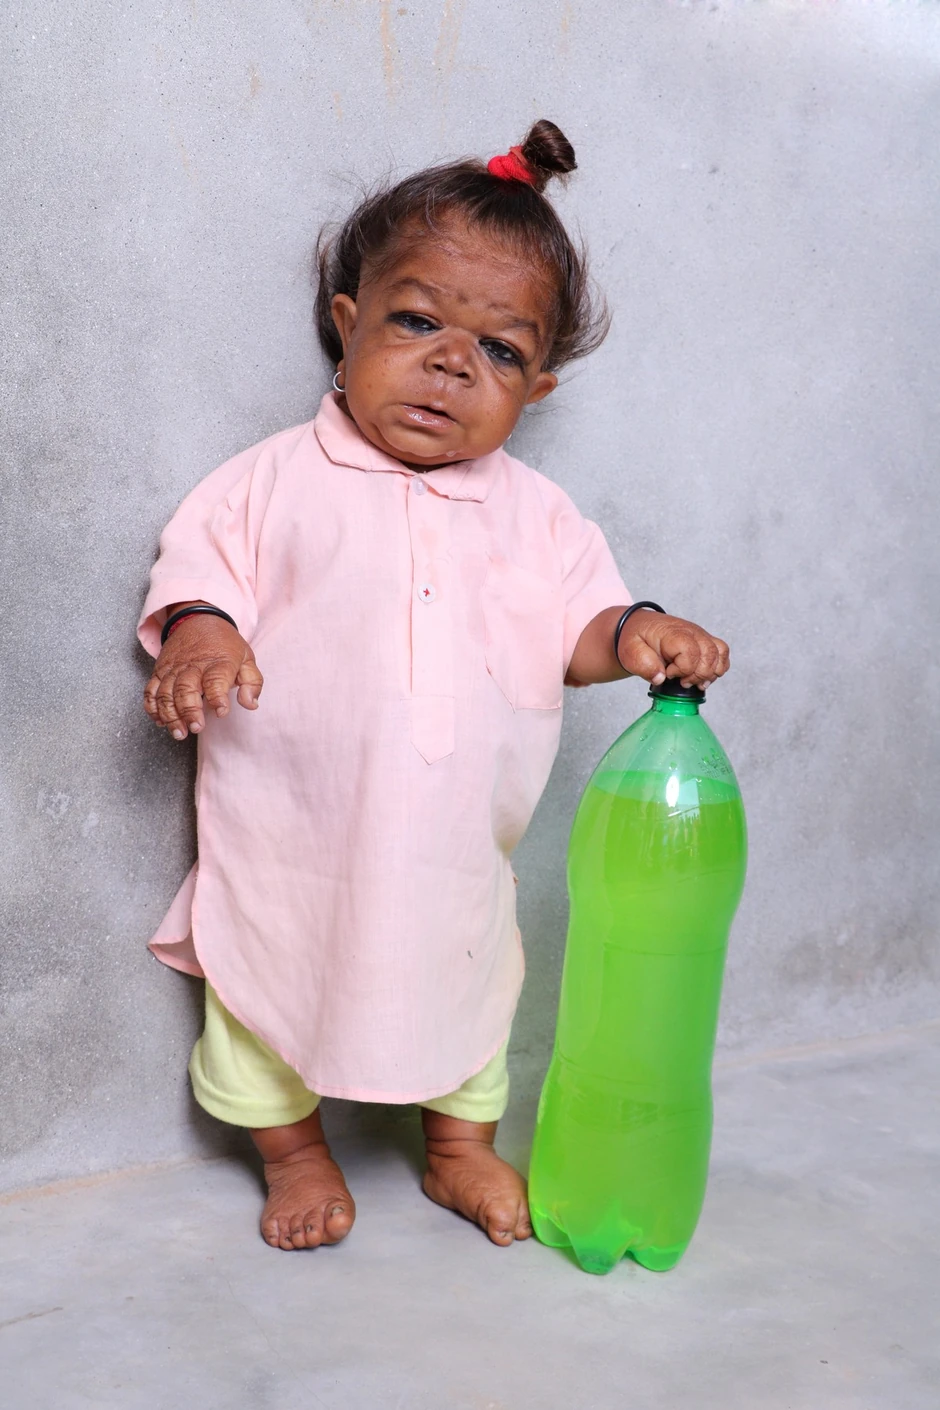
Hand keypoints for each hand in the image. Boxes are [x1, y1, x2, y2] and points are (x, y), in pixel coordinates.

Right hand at [143, 609, 263, 739]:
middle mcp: (193, 665)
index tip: (221, 712)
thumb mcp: (247, 657)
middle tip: (196, 727)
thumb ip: (252, 682)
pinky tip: (160, 721)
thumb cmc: (224, 644)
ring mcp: (173, 668)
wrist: (198, 618)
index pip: (216, 680)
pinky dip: (152, 707)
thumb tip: (250, 704)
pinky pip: (151, 690)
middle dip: (189, 710)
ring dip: (170, 714)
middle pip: (186, 688)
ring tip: (180, 732)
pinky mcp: (160, 670)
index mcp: (218, 662)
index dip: (218, 697)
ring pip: (166, 692)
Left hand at [616, 609, 728, 689]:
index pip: (690, 652)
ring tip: (693, 681)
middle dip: (698, 675)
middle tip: (681, 682)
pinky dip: (717, 667)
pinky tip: (703, 677)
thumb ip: (643, 665)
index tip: (668, 673)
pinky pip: (722, 652)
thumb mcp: (630, 652)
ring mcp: (699, 635)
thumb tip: (661, 678)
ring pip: (720, 653)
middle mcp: (691, 632)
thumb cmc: (635, 639)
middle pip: (710, 654)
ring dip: (710, 673)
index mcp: (672, 634)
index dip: (682, 669)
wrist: (638, 627)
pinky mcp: (703, 641)